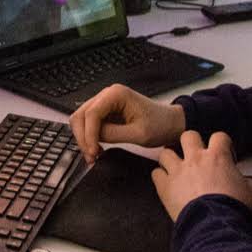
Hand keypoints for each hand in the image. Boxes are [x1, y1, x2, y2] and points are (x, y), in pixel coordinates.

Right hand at [69, 84, 185, 163]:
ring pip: (81, 120)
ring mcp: (105, 103)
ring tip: (94, 154)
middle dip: (83, 138)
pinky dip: (89, 138)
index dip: (89, 135)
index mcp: (116, 94)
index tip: (93, 152)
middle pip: (80, 116)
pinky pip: (89, 124)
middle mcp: (107, 95)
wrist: (170, 123)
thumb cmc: (160, 124)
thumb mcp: (138, 134)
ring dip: (84, 138)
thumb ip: (113, 134)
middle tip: (91, 156)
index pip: (91, 114)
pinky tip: (97, 148)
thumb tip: (93, 138)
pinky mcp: (105, 112)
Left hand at [152, 131, 251, 220]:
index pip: (219, 136)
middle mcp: (196, 159)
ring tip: (176, 168)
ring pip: (166, 153)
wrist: (215, 225)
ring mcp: (178, 171)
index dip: (222, 144)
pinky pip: (155, 174)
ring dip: (170, 159)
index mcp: (218, 157)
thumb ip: (250, 182)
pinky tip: (166, 184)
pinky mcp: (165, 187)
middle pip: (188, 136)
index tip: (223, 153)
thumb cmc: (233, 209)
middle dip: (191, 144)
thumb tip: (249, 183)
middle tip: (195, 155)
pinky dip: (160, 177)